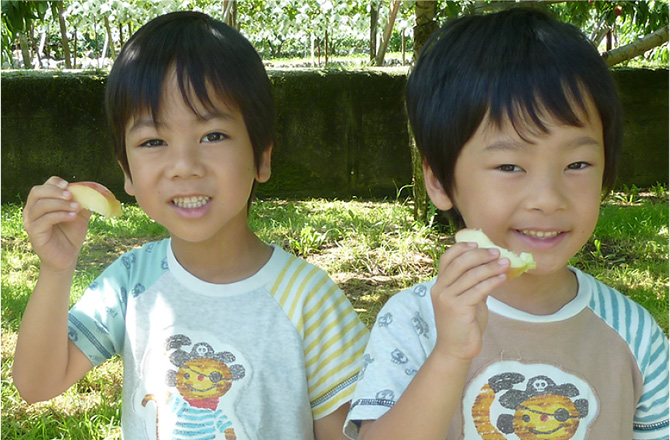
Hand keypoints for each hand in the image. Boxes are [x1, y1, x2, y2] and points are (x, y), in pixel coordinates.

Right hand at [23, 176, 90, 271]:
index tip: (69, 186)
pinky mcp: (34, 233)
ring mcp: (31, 221)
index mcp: (42, 203)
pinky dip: (59, 215)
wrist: (68, 256)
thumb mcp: (79, 215)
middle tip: (71, 196)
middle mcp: (32, 210)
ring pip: (40, 205)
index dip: (55, 183)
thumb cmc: (71, 235)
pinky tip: (72, 217)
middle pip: (37, 192)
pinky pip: (44, 220)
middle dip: (55, 191)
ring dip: (60, 204)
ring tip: (76, 208)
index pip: (43, 186)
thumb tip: (93, 190)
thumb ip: (83, 202)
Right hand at [430, 242, 509, 361]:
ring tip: (506, 263)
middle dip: (480, 254)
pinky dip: (492, 281)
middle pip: (459, 263)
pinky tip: (503, 278)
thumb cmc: (463, 324)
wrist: (455, 349)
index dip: (462, 247)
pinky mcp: (458, 308)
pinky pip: (478, 290)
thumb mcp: (466, 299)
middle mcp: (440, 289)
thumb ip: (473, 283)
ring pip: (471, 275)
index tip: (478, 243)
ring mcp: (447, 298)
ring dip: (491, 267)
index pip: (447, 258)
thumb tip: (492, 266)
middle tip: (497, 252)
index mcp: (439, 284)